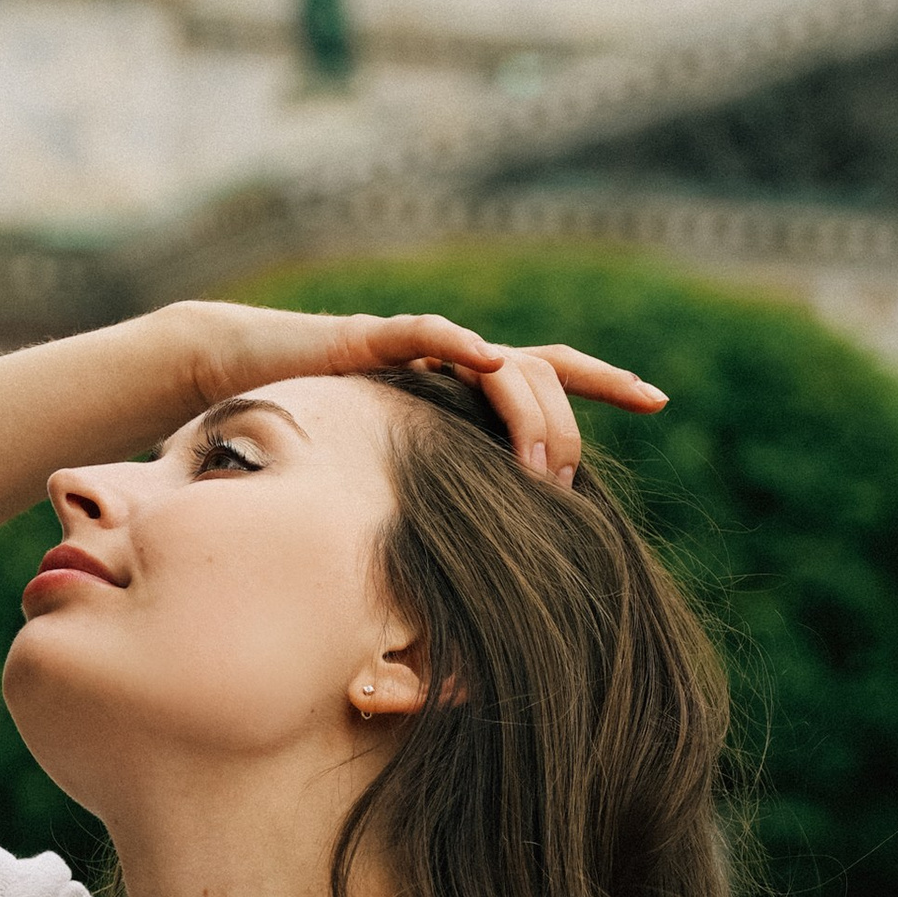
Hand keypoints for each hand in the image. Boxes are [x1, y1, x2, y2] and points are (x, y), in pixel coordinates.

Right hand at [169, 301, 665, 488]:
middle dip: (566, 427)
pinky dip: (454, 340)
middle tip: (566, 486)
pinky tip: (482, 356)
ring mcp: (419, 347)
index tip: (660, 398)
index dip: (604, 385)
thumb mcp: (385, 473)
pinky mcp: (371, 338)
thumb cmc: (310, 428)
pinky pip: (422, 333)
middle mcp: (453, 360)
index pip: (551, 378)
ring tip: (541, 457)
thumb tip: (470, 564)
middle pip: (539, 374)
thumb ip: (428, 496)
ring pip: (498, 358)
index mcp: (464, 390)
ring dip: (527, 409)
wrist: (237, 372)